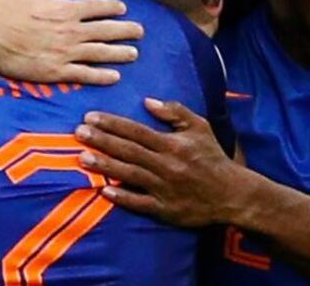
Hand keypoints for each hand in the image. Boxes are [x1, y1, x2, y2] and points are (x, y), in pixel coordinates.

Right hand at [0, 0, 143, 84]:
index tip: (123, 9)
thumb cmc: (4, 8)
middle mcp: (71, 30)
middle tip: (140, 32)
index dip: (113, 7)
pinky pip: (85, 74)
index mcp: (65, 9)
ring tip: (134, 54)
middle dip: (126, 30)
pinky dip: (102, 76)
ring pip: (101, 53)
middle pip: (106, 30)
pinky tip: (114, 77)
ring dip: (120, 53)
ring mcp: (65, 52)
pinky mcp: (56, 71)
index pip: (97, 7)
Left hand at [74, 98, 238, 226]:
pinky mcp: (165, 209)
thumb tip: (148, 101)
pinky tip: (104, 189)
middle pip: (128, 150)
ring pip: (129, 174)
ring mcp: (164, 188)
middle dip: (101, 140)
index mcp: (173, 144)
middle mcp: (166, 165)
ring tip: (82, 157)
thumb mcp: (200, 127)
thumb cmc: (212, 157)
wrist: (232, 194)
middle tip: (78, 132)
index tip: (90, 117)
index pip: (136, 131)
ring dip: (105, 165)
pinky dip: (122, 196)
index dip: (112, 123)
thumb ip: (175, 112)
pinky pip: (140, 203)